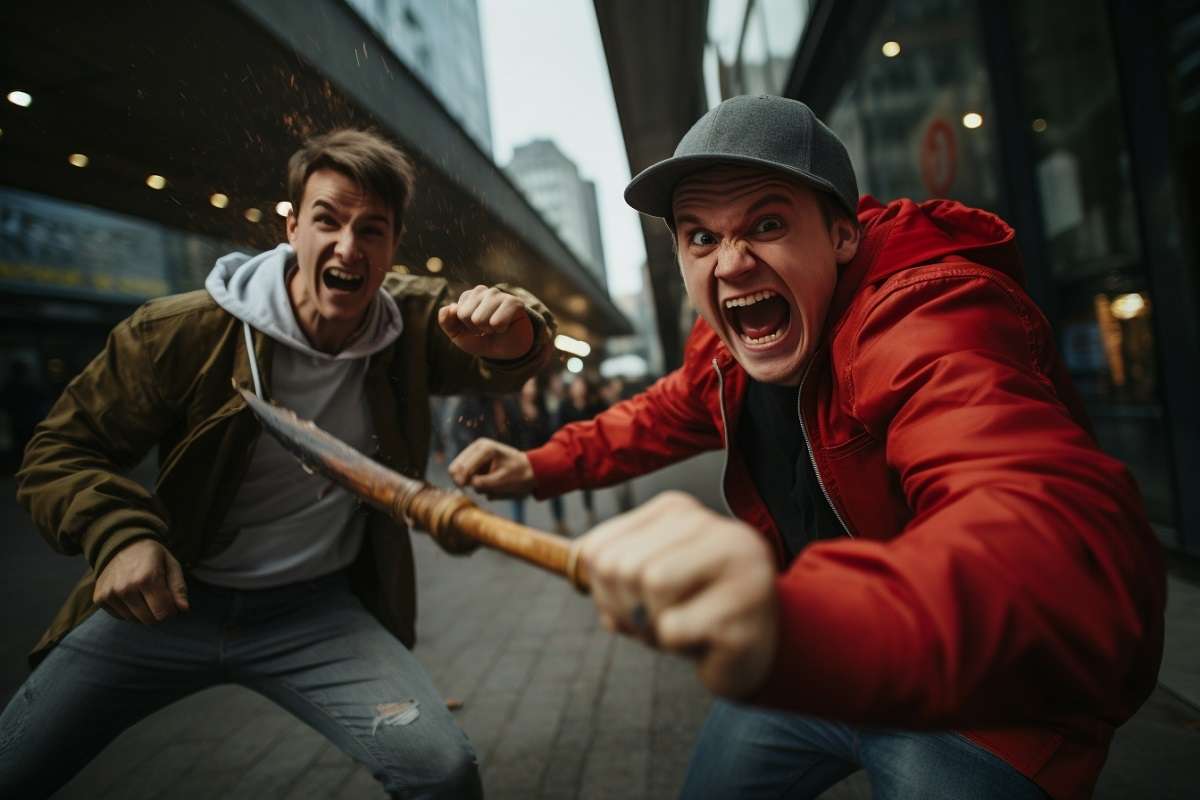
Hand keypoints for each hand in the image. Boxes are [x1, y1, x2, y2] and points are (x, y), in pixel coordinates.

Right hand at [94, 538, 189, 623]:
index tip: (172, 602)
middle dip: (158, 613)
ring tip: (144, 594)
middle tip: (159, 598)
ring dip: (143, 612)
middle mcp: (126, 587)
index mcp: (147, 578)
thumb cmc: (152, 556)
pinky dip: (129, 611)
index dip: (171, 611)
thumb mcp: (171, 565)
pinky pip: (120, 617)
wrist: (121, 544)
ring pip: (134, 620)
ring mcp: (110, 594)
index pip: (163, 613)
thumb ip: (179, 588)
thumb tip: (184, 609)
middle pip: (149, 619)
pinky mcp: (99, 598)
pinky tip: (131, 595)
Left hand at [438, 285, 533, 360]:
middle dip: (476, 328)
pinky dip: (500, 330)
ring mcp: (499, 295)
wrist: (507, 351)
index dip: (466, 327)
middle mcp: (483, 291)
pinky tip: (506, 326)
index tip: (476, 328)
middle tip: (487, 328)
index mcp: (469, 296)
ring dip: (488, 330)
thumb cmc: (482, 340)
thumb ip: (446, 322)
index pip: (457, 313)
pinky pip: (497, 322)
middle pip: (466, 314)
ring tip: (496, 327)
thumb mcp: (458, 335)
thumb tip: (449, 307)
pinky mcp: (514, 302)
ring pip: (480, 319)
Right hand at [448, 437, 535, 497]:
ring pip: (460, 475)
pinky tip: (490, 484)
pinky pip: (467, 478)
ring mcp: (476, 456)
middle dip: (464, 481)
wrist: (530, 472)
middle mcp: (477, 448)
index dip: (461, 480)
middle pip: (455, 468)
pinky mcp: (476, 464)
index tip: (465, 489)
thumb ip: (483, 483)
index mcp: (484, 448)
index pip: (461, 466)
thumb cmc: (519, 475)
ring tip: (491, 485)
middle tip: (478, 488)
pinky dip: (476, 484)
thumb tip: (468, 483)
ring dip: (472, 484)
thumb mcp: (502, 481)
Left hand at [579, 491, 778, 698]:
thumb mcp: (646, 579)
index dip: (602, 591)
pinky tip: (706, 639)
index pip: (596, 549)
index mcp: (677, 511)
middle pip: (621, 567)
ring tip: (685, 627)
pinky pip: (675, 628)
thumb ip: (608, 568)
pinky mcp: (748, 605)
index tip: (634, 602)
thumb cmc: (695, 609)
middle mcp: (711, 524)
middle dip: (627, 611)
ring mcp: (738, 561)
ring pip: (650, 588)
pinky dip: (678, 646)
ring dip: (654, 627)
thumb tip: (574, 556)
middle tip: (661, 621)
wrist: (762, 647)